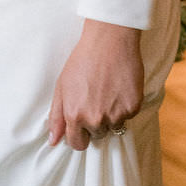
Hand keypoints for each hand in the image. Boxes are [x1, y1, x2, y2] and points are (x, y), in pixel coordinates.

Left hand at [47, 20, 143, 150]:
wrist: (109, 41)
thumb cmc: (82, 60)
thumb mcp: (62, 86)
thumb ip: (57, 117)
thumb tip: (53, 141)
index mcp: (75, 115)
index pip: (77, 144)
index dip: (79, 134)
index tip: (82, 123)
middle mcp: (95, 119)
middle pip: (97, 135)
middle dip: (95, 122)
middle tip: (96, 98)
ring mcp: (116, 115)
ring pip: (114, 126)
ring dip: (111, 114)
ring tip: (108, 90)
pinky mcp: (133, 107)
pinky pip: (128, 115)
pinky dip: (125, 105)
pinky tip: (119, 87)